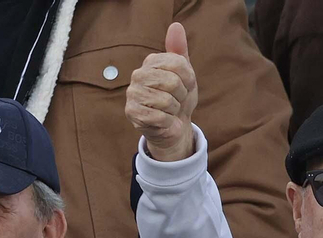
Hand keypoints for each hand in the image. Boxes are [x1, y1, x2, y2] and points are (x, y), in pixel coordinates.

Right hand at [126, 22, 197, 161]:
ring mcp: (133, 94)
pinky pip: (161, 117)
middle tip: (177, 100)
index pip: (179, 64)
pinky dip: (168, 122)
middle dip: (182, 96)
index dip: (189, 79)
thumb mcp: (185, 74)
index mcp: (151, 62)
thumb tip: (176, 26)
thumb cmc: (179, 97)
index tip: (186, 86)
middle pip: (173, 82)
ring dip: (174, 110)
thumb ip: (180, 51)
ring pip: (167, 101)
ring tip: (169, 110)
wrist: (174, 125)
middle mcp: (138, 75)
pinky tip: (163, 120)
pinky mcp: (132, 113)